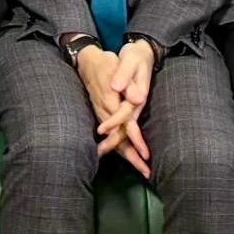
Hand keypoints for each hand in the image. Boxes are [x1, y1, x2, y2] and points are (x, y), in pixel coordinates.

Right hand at [77, 46, 150, 178]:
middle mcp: (105, 112)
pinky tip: (126, 155)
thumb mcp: (116, 65)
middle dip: (132, 157)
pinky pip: (111, 135)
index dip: (135, 141)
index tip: (145, 155)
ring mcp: (102, 114)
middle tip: (146, 173)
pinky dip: (118, 147)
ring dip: (127, 155)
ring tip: (141, 170)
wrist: (87, 60)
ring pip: (115, 139)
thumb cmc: (105, 62)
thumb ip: (127, 81)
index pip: (124, 126)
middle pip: (118, 139)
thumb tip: (137, 99)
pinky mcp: (101, 114)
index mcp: (110, 101)